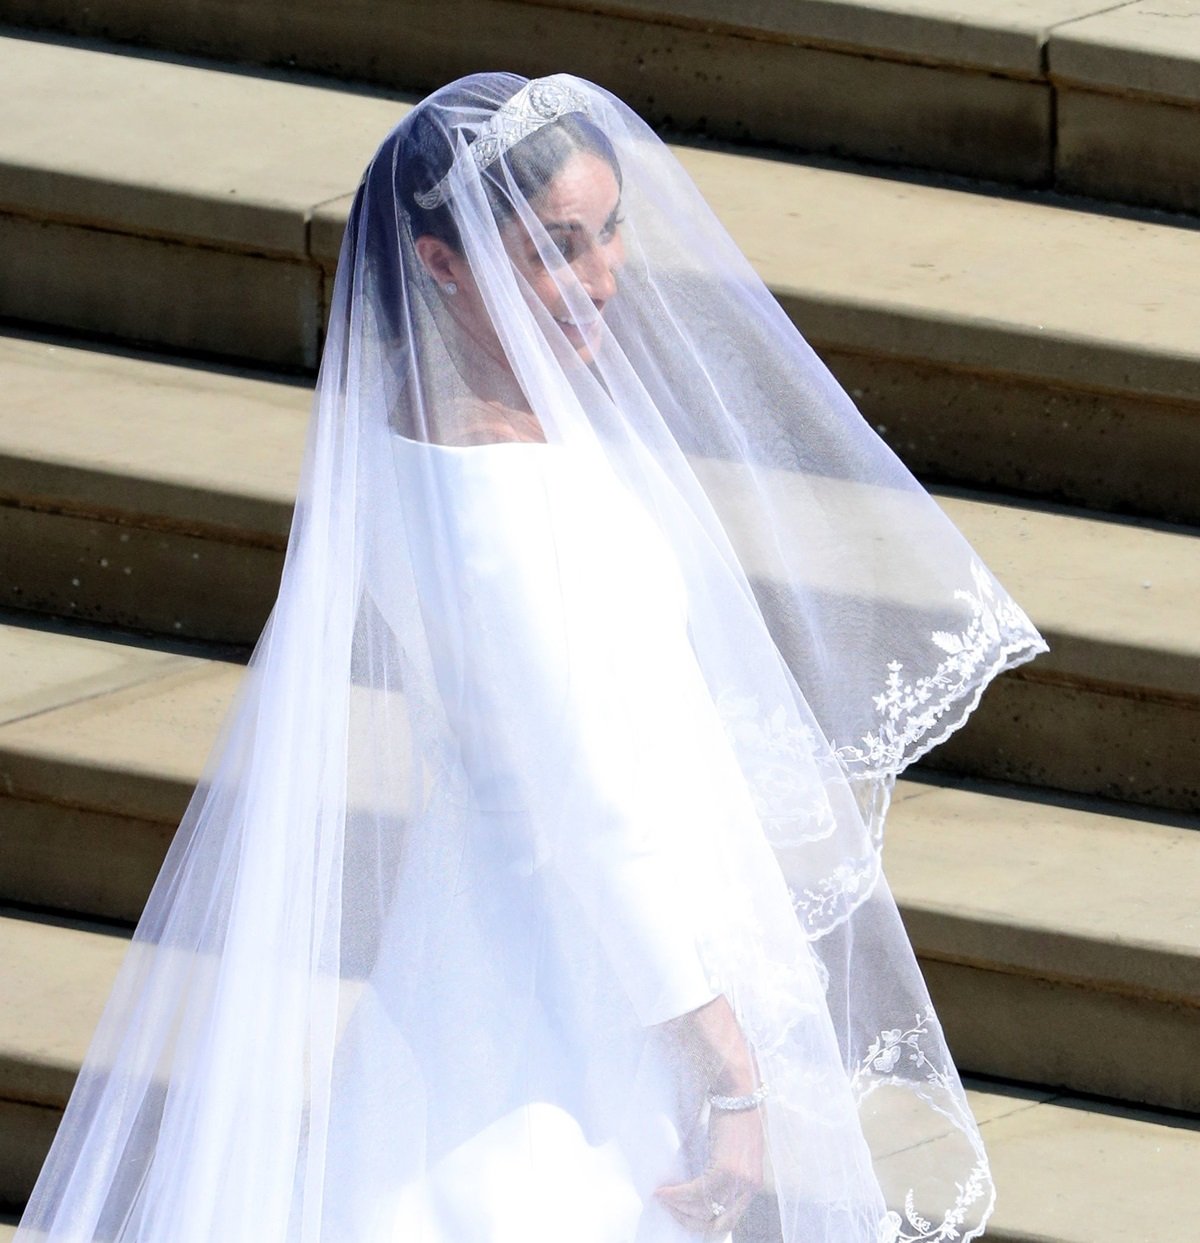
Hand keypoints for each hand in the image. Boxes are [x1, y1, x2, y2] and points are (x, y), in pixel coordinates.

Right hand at [655, 1107, 763, 1235]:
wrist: (738, 1092)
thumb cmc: (734, 1116)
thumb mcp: (735, 1152)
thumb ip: (726, 1173)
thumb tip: (700, 1190)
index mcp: (752, 1185)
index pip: (729, 1220)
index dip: (703, 1223)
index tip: (682, 1215)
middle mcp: (749, 1187)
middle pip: (717, 1223)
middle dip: (690, 1221)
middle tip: (670, 1210)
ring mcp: (739, 1180)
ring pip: (704, 1210)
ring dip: (679, 1207)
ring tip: (662, 1198)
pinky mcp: (726, 1169)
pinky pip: (697, 1193)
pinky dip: (677, 1195)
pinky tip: (663, 1191)